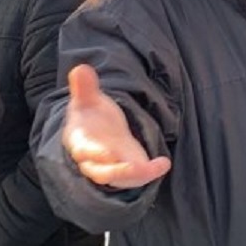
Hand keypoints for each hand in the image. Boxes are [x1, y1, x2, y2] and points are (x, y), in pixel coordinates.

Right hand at [62, 64, 170, 188]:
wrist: (100, 132)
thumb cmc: (92, 117)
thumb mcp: (89, 100)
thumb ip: (85, 87)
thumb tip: (81, 68)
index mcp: (80, 142)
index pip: (83, 150)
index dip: (93, 153)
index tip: (106, 152)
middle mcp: (93, 161)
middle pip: (100, 172)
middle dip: (115, 171)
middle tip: (132, 167)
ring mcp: (111, 169)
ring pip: (119, 178)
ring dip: (134, 175)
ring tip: (151, 168)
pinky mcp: (127, 172)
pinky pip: (138, 176)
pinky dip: (151, 172)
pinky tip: (164, 162)